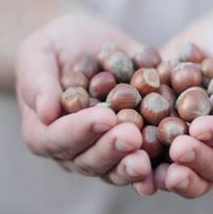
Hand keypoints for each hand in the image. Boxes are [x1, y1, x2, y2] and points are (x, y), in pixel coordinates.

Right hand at [14, 11, 154, 189]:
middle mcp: (73, 150)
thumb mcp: (38, 53)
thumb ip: (38, 80)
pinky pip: (145, 162)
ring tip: (151, 158)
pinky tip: (175, 161)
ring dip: (133, 166)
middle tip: (133, 136)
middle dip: (112, 149)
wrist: (88, 44)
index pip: (58, 138)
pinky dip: (159, 165)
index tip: (105, 117)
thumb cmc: (55, 46)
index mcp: (43, 132)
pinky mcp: (132, 148)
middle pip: (89, 160)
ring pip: (116, 169)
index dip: (81, 130)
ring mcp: (104, 152)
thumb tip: (46, 112)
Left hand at [156, 13, 212, 198]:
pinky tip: (134, 168)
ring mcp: (199, 152)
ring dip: (176, 179)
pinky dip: (149, 173)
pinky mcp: (170, 149)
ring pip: (193, 178)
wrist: (206, 41)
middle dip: (198, 160)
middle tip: (177, 149)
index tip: (200, 127)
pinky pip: (162, 168)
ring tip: (158, 174)